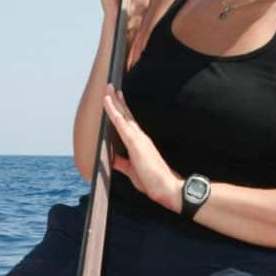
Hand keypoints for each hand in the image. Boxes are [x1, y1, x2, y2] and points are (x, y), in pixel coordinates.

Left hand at [103, 86, 181, 211]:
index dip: (122, 110)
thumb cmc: (152, 181)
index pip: (129, 123)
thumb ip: (122, 163)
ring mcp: (138, 138)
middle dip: (117, 101)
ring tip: (107, 88)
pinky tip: (107, 102)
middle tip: (110, 87)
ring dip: (114, 102)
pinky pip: (120, 123)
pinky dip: (113, 111)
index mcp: (140, 143)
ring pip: (123, 115)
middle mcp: (140, 137)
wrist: (167, 188)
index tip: (117, 98)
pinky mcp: (135, 142)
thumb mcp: (132, 171)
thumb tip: (111, 158)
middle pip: (126, 115)